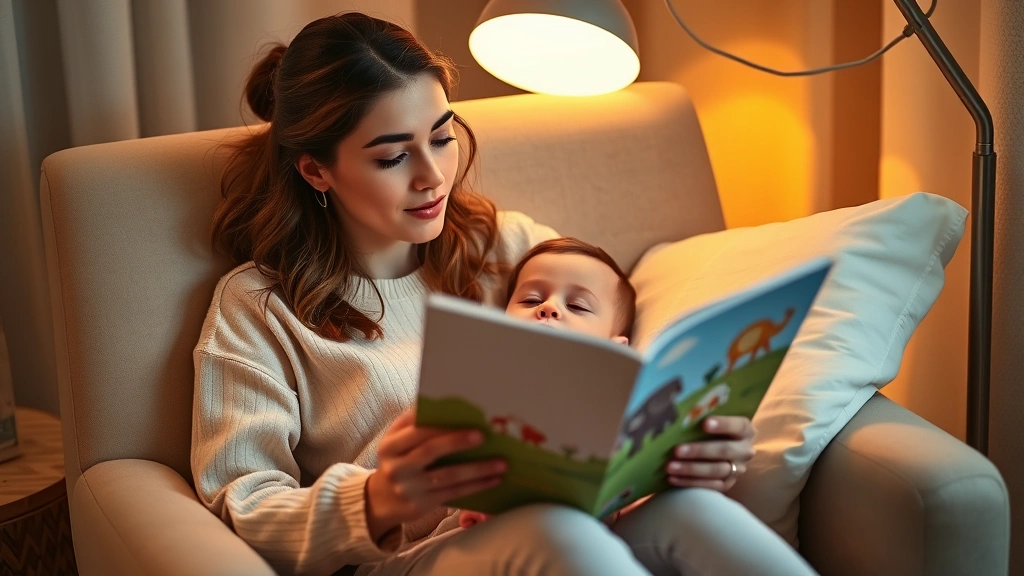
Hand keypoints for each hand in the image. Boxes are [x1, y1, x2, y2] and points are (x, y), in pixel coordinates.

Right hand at [365, 409, 505, 541]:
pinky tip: (494, 480)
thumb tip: (446, 403)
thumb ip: (414, 422)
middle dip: (459, 442)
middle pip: (431, 451)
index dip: (440, 425)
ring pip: (448, 476)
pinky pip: (454, 493)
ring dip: (477, 469)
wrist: (383, 498)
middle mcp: (396, 468)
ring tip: (502, 463)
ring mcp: (408, 489)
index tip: (463, 418)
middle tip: (484, 436)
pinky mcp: (421, 505)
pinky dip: (476, 486)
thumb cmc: (400, 458)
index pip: (416, 431)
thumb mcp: (397, 439)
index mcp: (389, 445)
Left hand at [665, 416, 754, 491]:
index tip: (704, 423)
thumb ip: (705, 416)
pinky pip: (710, 486)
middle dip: (699, 451)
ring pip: (716, 471)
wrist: (725, 448)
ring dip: (691, 469)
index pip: (738, 426)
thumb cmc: (714, 428)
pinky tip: (673, 478)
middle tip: (677, 450)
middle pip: (724, 451)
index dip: (723, 425)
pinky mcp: (727, 484)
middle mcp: (745, 451)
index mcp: (746, 431)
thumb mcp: (716, 419)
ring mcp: (738, 469)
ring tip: (670, 467)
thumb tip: (682, 414)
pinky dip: (690, 482)